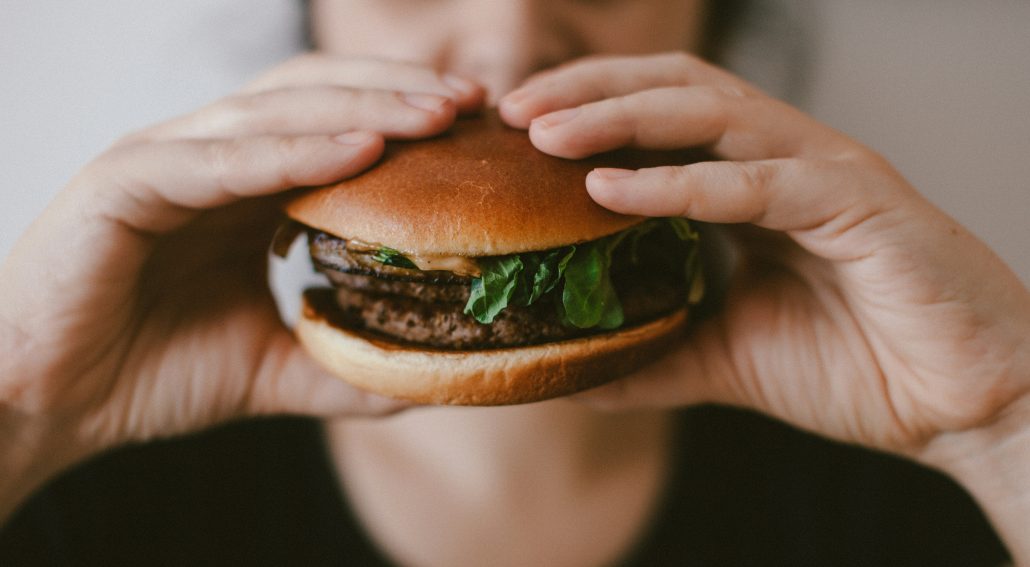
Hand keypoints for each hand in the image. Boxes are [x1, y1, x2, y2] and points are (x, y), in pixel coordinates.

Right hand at [0, 55, 484, 510]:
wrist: (47, 404)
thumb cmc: (148, 373)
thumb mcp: (271, 368)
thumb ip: (342, 365)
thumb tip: (426, 377)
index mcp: (241, 185)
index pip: (335, 124)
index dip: (405, 119)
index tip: (477, 130)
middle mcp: (207, 157)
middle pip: (316, 97)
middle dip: (399, 94)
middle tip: (474, 104)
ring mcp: (165, 160)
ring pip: (276, 113)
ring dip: (363, 107)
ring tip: (437, 114)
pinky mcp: (124, 182)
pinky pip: (222, 160)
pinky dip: (293, 151)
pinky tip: (360, 151)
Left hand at [499, 52, 1029, 458]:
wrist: (964, 407)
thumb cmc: (860, 368)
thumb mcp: (728, 357)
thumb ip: (656, 352)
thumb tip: (577, 372)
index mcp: (755, 183)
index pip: (658, 119)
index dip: (585, 113)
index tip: (512, 134)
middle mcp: (785, 159)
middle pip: (673, 90)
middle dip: (587, 91)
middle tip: (511, 111)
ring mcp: (823, 172)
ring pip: (710, 113)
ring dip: (619, 116)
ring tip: (544, 133)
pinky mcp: (860, 204)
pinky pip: (758, 181)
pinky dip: (682, 183)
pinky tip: (612, 189)